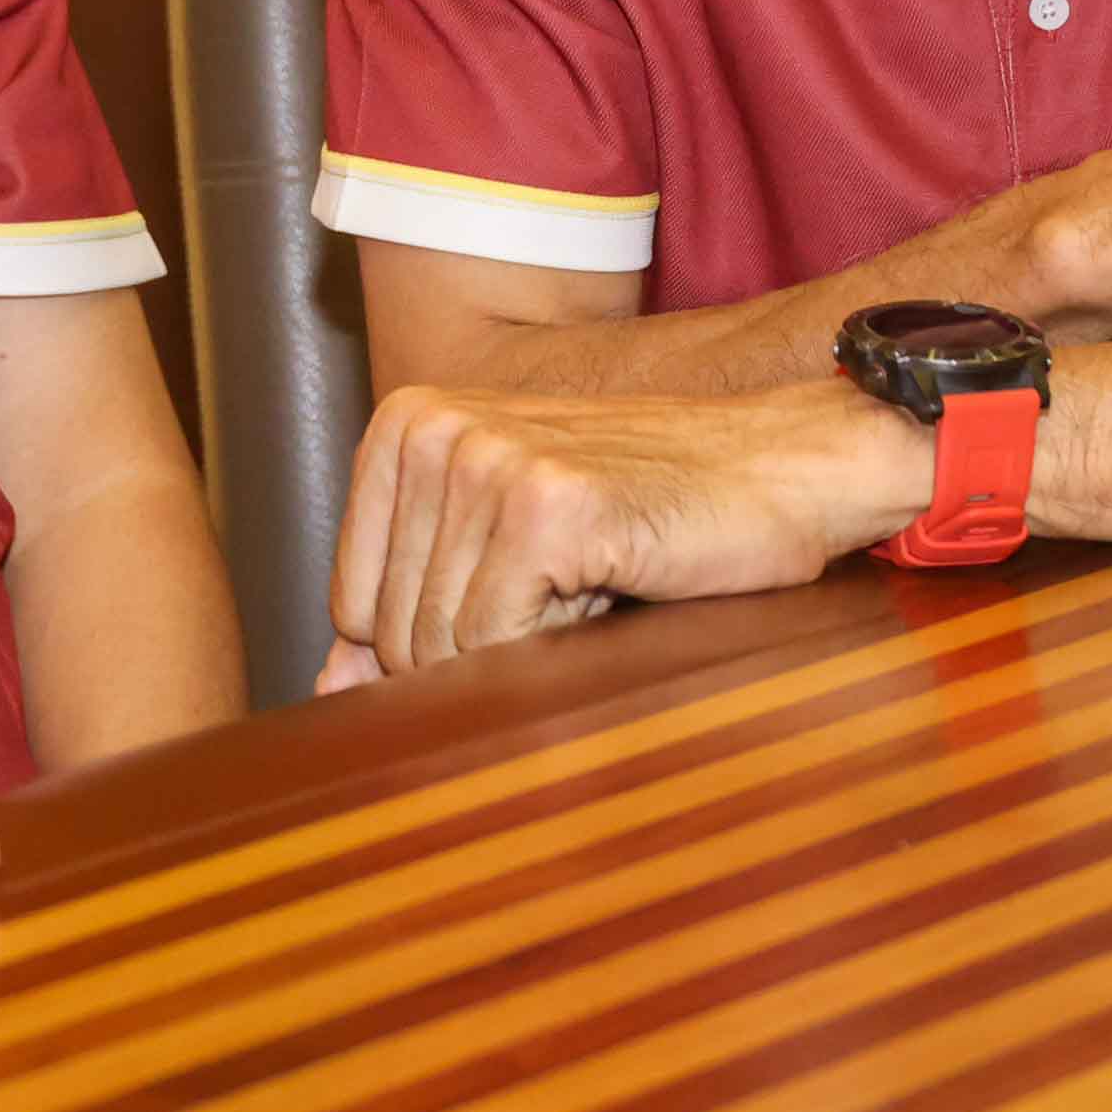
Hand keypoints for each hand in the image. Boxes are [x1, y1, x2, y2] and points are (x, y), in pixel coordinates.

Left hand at [328, 374, 922, 680]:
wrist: (784, 468)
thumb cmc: (652, 511)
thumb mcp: (508, 551)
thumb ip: (411, 612)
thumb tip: (326, 688)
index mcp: (405, 424)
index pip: (353, 604)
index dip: (428, 646)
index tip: (513, 611)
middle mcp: (430, 428)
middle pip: (394, 630)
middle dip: (479, 656)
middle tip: (568, 598)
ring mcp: (484, 459)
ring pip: (442, 643)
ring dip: (529, 650)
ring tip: (593, 585)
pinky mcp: (544, 504)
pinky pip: (498, 641)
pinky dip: (560, 647)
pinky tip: (612, 585)